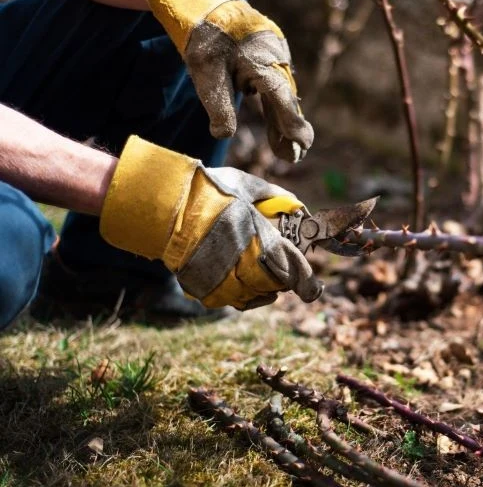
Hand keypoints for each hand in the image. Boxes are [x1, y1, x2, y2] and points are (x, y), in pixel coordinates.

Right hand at [100, 136, 322, 309]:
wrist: (164, 206)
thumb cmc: (207, 191)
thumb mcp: (245, 185)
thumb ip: (273, 195)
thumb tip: (296, 204)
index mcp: (259, 239)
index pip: (293, 270)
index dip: (307, 283)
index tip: (314, 288)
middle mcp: (244, 264)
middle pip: (276, 286)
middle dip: (284, 280)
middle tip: (283, 270)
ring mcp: (223, 280)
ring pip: (255, 297)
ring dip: (263, 289)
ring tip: (262, 275)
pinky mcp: (204, 288)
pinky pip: (231, 301)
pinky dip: (242, 296)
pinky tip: (242, 285)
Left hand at [146, 0, 312, 162]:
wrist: (207, 3)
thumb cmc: (205, 37)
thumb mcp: (204, 74)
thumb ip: (217, 105)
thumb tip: (222, 136)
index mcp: (262, 62)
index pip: (282, 99)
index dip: (292, 124)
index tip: (302, 145)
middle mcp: (276, 59)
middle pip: (287, 101)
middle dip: (291, 131)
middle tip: (294, 158)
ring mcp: (277, 57)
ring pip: (283, 95)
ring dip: (284, 122)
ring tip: (286, 152)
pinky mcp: (272, 57)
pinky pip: (278, 86)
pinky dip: (277, 108)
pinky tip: (277, 127)